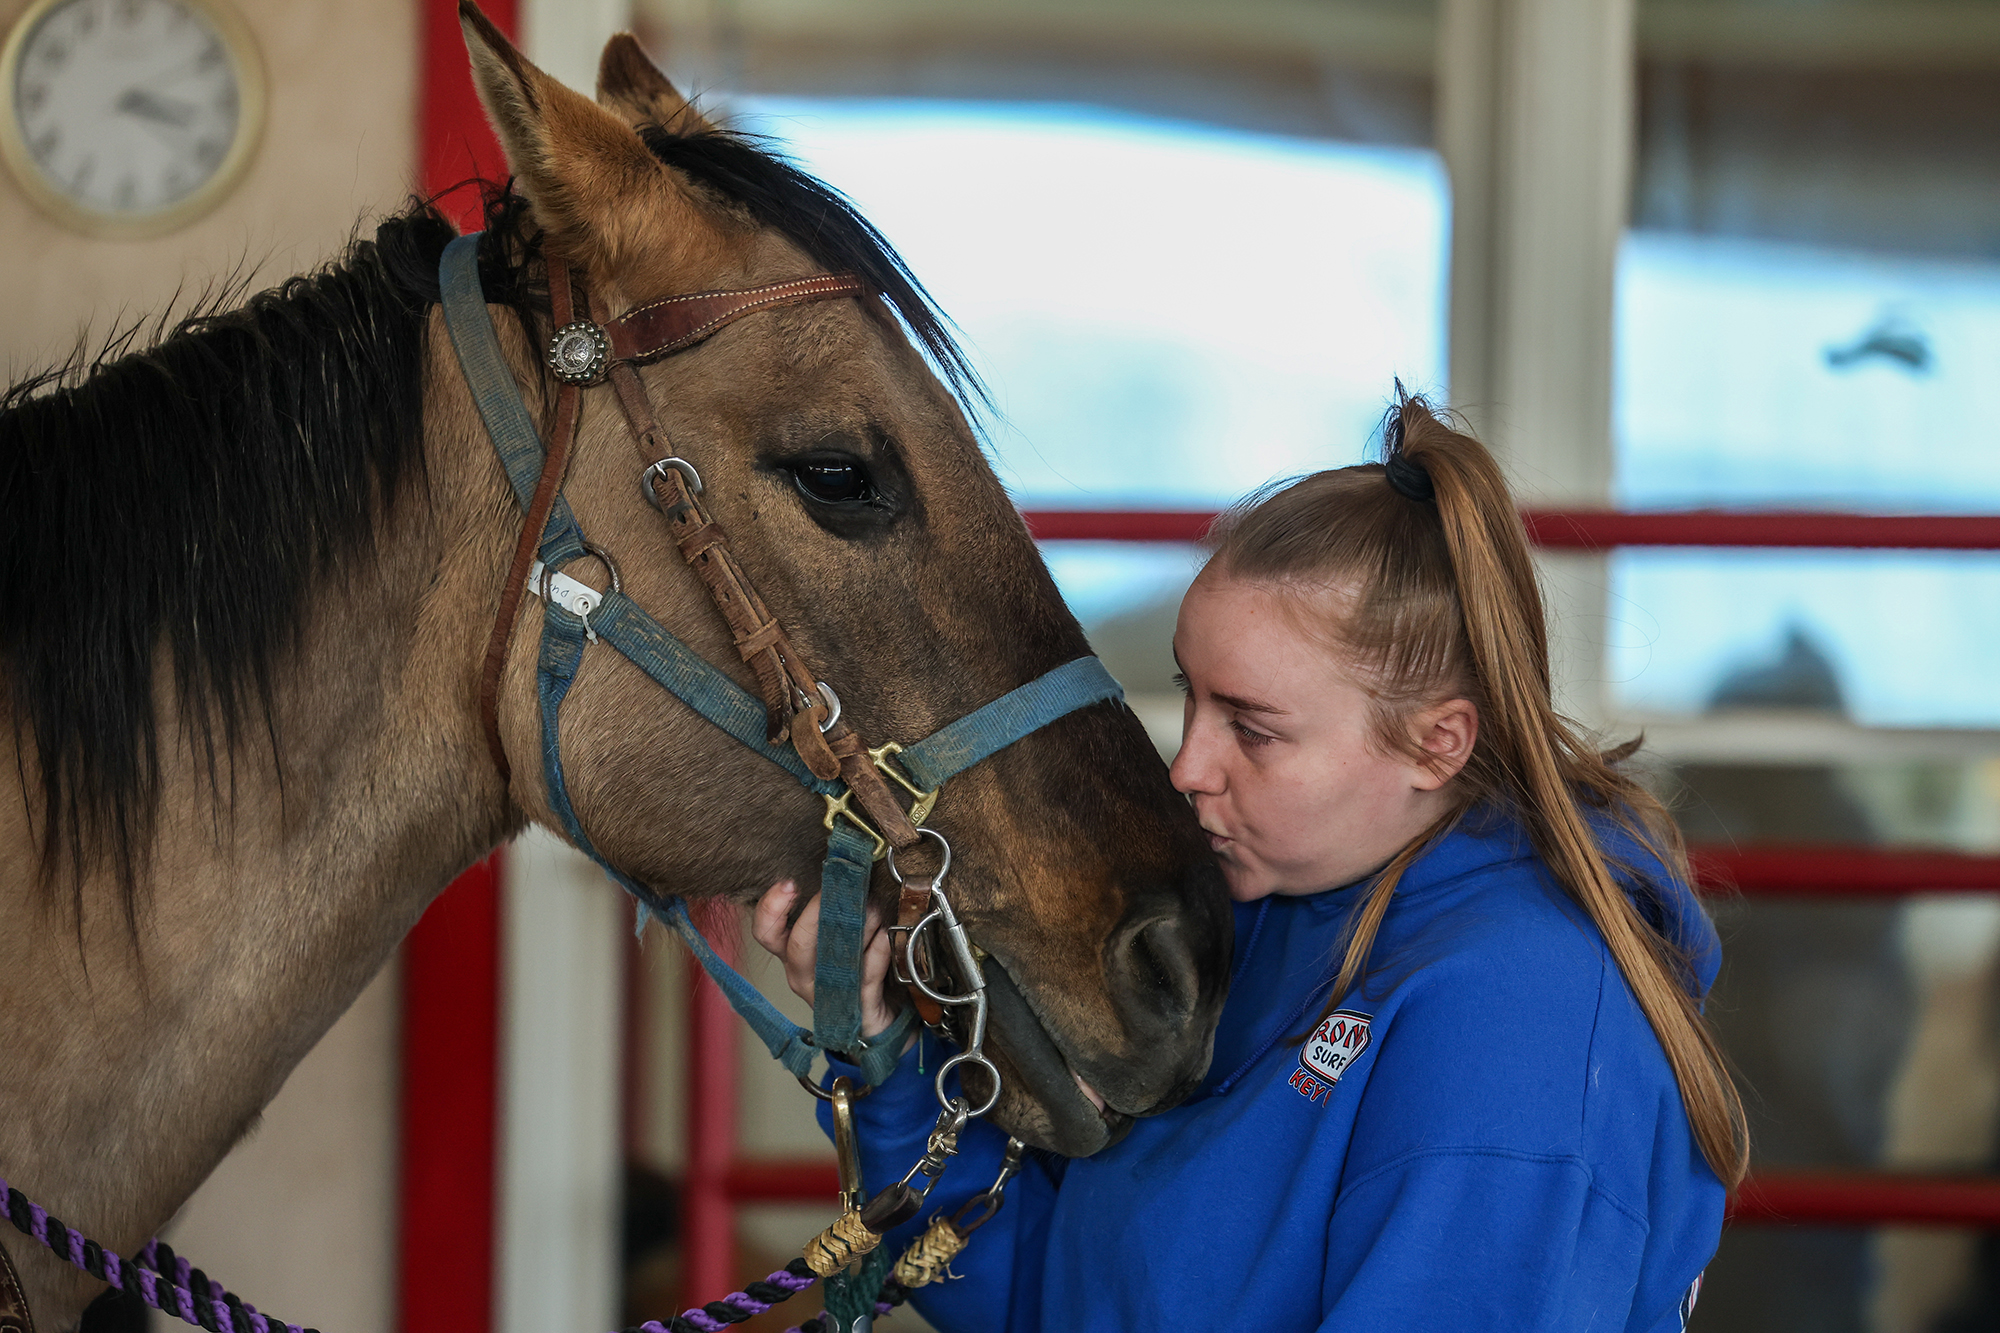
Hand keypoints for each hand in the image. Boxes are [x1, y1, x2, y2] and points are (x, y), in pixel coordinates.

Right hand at [752, 880, 900, 1038]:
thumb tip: (843, 870)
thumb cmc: (855, 967)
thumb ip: (835, 907)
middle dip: (819, 913)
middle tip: (842, 887)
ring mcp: (828, 995)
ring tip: (873, 905)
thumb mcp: (838, 933)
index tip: (789, 883)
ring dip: (856, 926)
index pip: (765, 932)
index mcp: (793, 954)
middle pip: (796, 945)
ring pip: (833, 960)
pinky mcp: (857, 1008)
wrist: (880, 1015)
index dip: (771, 907)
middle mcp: (803, 975)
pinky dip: (876, 952)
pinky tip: (884, 936)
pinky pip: (865, 977)